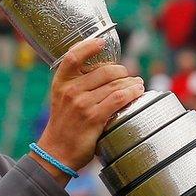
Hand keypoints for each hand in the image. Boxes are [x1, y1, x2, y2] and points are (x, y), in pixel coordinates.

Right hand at [34, 38, 143, 182]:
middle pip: (104, 71)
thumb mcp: (62, 99)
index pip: (72, 56)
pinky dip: (132, 93)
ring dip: (131, 83)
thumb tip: (105, 71)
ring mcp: (82, 104)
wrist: (56, 152)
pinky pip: (118, 99)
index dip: (88, 46)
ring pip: (115, 85)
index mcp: (61, 83)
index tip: (101, 42)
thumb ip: (78, 84)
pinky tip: (137, 93)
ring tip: (138, 85)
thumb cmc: (64, 125)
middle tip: (129, 75)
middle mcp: (70, 91)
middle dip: (122, 71)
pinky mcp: (94, 118)